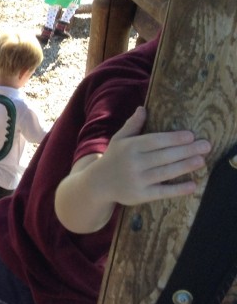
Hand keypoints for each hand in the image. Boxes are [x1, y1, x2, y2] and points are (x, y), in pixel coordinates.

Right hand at [95, 106, 209, 205]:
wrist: (97, 184)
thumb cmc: (113, 158)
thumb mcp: (119, 140)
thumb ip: (132, 125)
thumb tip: (143, 108)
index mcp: (129, 147)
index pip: (155, 141)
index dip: (173, 138)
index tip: (191, 136)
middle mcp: (133, 163)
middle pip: (164, 156)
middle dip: (186, 150)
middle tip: (205, 146)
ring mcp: (136, 180)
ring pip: (165, 172)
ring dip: (185, 166)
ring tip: (201, 160)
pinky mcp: (140, 195)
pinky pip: (162, 192)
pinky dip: (178, 189)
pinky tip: (192, 185)